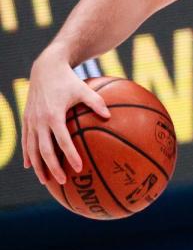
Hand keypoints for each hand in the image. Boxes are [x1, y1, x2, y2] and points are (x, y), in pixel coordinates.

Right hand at [23, 53, 109, 184]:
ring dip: (38, 166)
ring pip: (31, 149)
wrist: (45, 68)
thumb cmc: (69, 80)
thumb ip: (96, 102)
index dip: (70, 155)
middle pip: (44, 150)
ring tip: (45, 180)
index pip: (62, 141)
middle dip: (52, 167)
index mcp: (54, 115)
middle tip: (62, 181)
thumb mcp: (84, 89)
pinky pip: (25, 141)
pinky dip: (27, 154)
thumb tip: (110, 116)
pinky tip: (29, 166)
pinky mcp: (26, 119)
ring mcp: (31, 121)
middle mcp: (39, 121)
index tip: (78, 168)